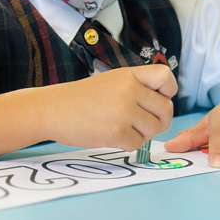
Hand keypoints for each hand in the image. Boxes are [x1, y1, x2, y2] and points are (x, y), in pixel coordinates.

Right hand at [43, 65, 177, 150]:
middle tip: (142, 123)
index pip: (165, 76)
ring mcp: (124, 112)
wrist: (52, 110)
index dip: (168, 91)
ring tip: (121, 128)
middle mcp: (129, 90)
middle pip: (165, 110)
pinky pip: (138, 144)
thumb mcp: (110, 81)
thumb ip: (136, 87)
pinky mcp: (117, 132)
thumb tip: (163, 103)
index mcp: (128, 75)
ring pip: (154, 129)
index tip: (158, 99)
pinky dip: (127, 144)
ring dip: (142, 134)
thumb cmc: (80, 98)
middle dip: (158, 120)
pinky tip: (111, 136)